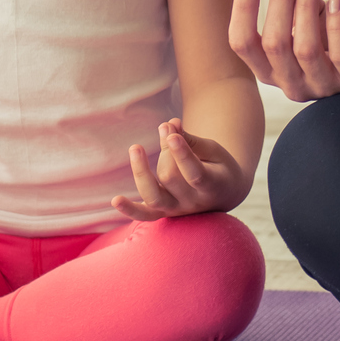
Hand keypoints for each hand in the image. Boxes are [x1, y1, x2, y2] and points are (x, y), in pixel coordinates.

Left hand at [111, 119, 247, 220]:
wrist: (224, 194)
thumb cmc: (219, 166)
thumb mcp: (213, 150)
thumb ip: (191, 139)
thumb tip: (169, 125)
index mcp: (213, 186)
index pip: (195, 173)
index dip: (181, 154)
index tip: (171, 134)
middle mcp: (194, 203)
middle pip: (171, 178)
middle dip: (165, 150)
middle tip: (165, 129)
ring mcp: (177, 210)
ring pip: (154, 197)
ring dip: (141, 172)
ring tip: (135, 147)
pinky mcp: (164, 213)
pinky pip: (144, 215)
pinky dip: (129, 209)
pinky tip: (115, 200)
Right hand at [229, 0, 339, 99]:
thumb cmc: (334, 39)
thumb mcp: (308, 19)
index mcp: (271, 70)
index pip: (243, 44)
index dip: (243, 9)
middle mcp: (291, 84)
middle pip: (274, 43)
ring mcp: (322, 86)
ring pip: (305, 49)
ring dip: (306, 6)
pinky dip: (335, 24)